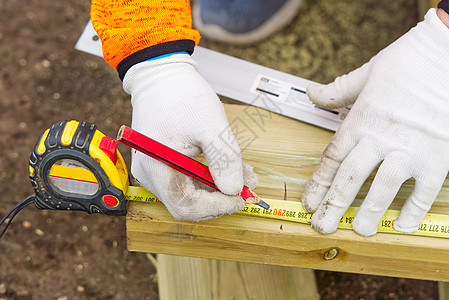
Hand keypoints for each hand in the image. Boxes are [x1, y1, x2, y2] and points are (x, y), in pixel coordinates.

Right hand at [123, 53, 256, 220]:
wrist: (162, 75)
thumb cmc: (182, 96)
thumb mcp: (211, 126)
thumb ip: (224, 160)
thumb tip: (235, 191)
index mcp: (156, 168)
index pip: (186, 206)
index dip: (216, 207)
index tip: (240, 198)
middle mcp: (151, 175)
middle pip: (188, 203)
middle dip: (221, 197)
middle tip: (248, 185)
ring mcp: (156, 170)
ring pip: (191, 192)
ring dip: (219, 187)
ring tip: (245, 173)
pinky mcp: (163, 163)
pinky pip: (188, 179)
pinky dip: (210, 177)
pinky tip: (229, 166)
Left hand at [301, 9, 448, 235]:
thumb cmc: (408, 62)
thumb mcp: (366, 74)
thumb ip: (336, 91)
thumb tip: (311, 93)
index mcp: (361, 119)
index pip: (333, 158)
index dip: (319, 183)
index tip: (309, 202)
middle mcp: (382, 137)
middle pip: (351, 177)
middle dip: (334, 204)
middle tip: (322, 226)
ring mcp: (412, 148)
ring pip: (385, 187)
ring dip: (370, 212)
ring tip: (359, 230)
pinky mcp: (439, 156)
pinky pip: (425, 190)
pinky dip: (414, 210)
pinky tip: (401, 224)